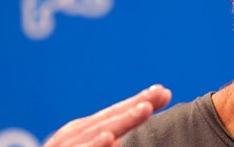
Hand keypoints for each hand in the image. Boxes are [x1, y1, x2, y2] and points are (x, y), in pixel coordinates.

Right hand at [44, 84, 171, 146]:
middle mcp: (68, 140)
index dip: (137, 101)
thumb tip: (134, 122)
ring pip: (92, 134)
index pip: (113, 114)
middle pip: (104, 119)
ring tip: (145, 110)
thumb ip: (109, 138)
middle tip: (160, 95)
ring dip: (119, 121)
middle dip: (133, 106)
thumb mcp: (92, 145)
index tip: (165, 92)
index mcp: (79, 135)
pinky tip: (110, 139)